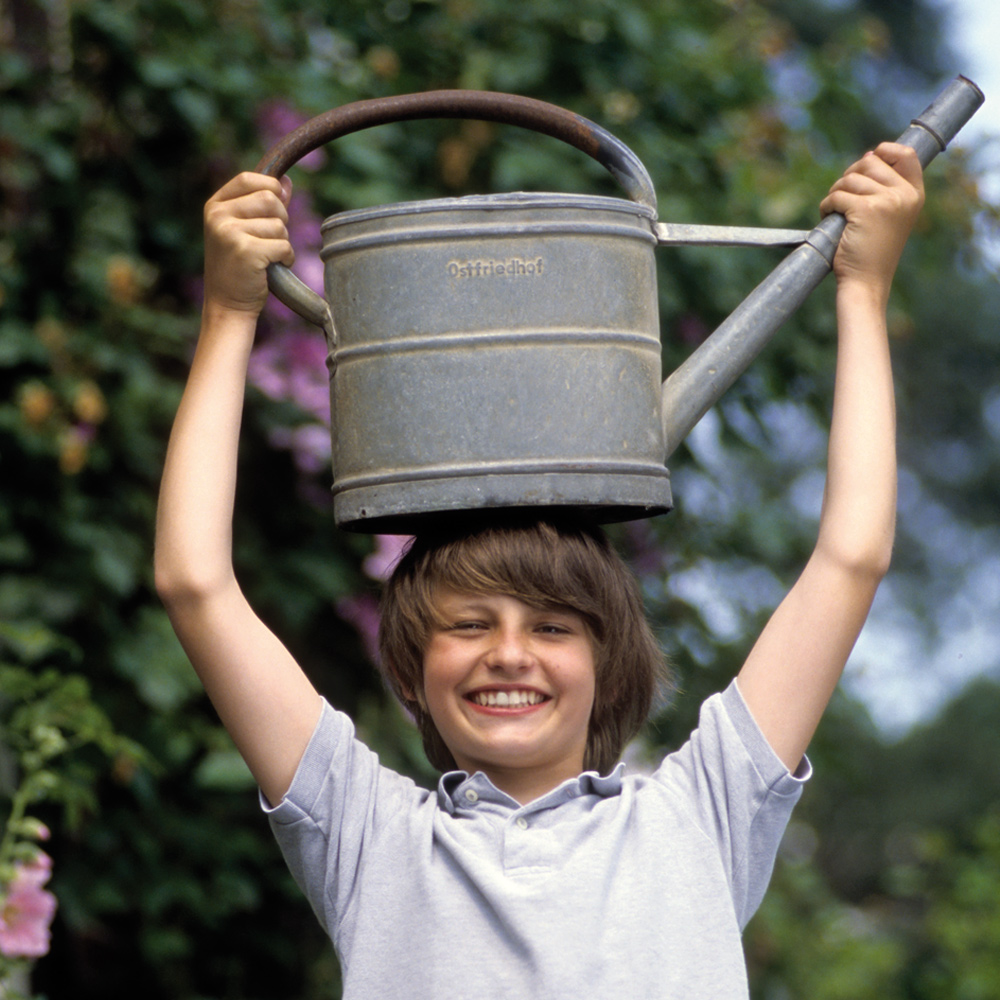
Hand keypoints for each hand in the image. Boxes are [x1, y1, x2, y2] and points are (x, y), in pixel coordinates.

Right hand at [203, 172, 294, 316]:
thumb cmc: (239, 267)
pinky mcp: (245, 251)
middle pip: (269, 199)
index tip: (277, 207)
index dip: (270, 188)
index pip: (248, 179)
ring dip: (283, 243)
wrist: (227, 304)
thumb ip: (263, 205)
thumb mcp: (245, 230)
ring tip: (267, 258)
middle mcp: (218, 216)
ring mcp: (229, 232)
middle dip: (281, 219)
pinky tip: (273, 268)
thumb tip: (286, 182)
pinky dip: (286, 258)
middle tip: (272, 239)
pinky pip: (283, 245)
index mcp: (215, 206)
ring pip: (279, 225)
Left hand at [820, 142, 924, 296]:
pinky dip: (826, 205)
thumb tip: (869, 155)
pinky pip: (837, 195)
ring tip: (835, 212)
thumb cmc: (873, 252)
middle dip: (849, 175)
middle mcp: (904, 195)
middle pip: (870, 161)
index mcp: (915, 195)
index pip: (907, 154)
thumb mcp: (890, 216)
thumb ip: (886, 188)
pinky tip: (828, 217)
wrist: (867, 282)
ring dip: (835, 193)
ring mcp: (887, 201)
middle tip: (842, 197)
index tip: (868, 160)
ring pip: (850, 178)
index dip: (885, 150)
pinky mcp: (865, 210)